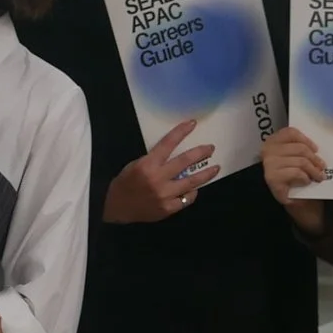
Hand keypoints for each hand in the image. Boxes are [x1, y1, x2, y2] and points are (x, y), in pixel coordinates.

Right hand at [103, 118, 217, 222]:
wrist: (116, 207)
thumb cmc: (124, 183)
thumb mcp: (134, 165)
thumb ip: (154, 161)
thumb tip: (174, 156)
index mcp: (147, 165)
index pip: (167, 144)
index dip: (181, 132)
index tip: (193, 124)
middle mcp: (158, 179)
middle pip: (185, 162)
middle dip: (200, 153)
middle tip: (211, 148)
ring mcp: (165, 195)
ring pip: (191, 182)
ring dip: (206, 174)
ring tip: (216, 168)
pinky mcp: (168, 209)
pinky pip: (186, 199)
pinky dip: (192, 193)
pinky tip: (194, 189)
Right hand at [260, 126, 326, 205]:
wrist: (292, 199)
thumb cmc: (295, 176)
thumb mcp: (297, 157)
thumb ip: (301, 147)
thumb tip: (315, 146)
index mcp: (272, 141)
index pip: (291, 132)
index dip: (306, 140)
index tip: (316, 149)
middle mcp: (268, 151)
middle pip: (299, 148)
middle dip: (314, 159)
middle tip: (322, 167)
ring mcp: (269, 165)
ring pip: (300, 161)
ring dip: (313, 170)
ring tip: (319, 176)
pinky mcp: (273, 178)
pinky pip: (296, 173)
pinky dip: (305, 177)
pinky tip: (307, 181)